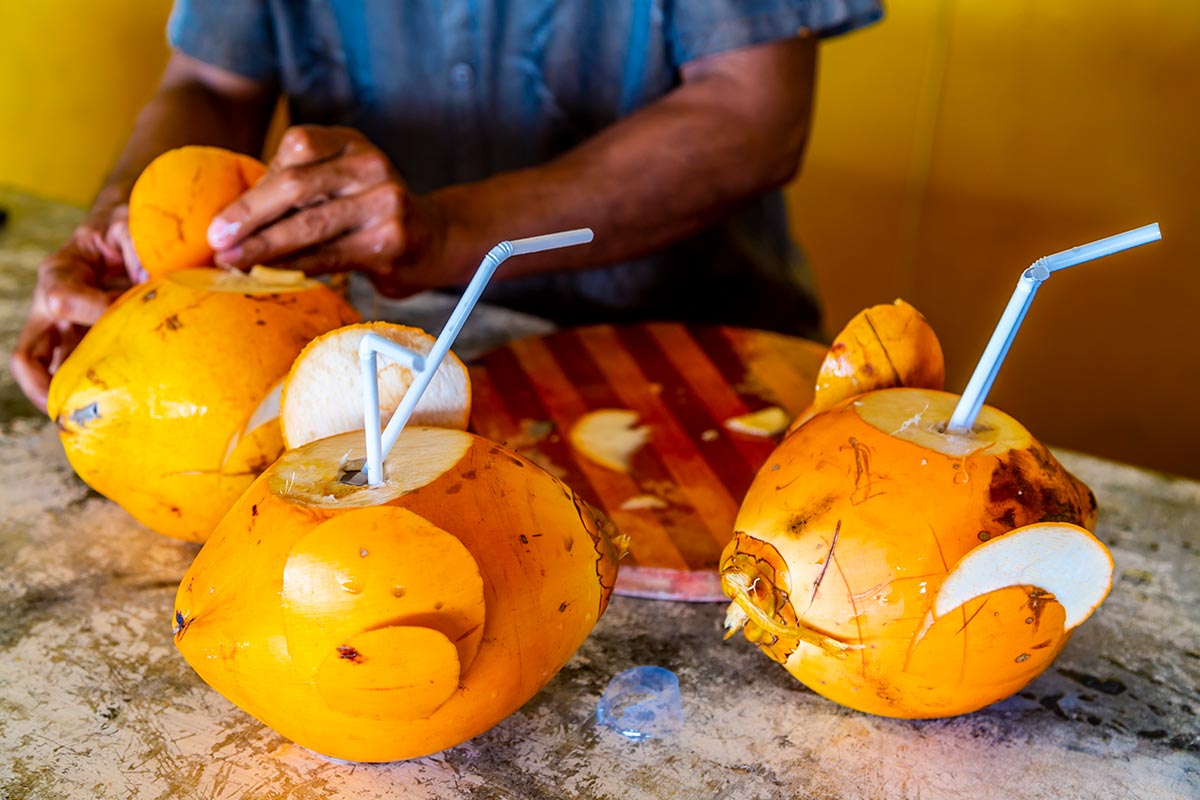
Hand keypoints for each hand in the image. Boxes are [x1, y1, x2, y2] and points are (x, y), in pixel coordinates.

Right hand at [10, 205, 139, 412]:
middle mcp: (51, 303)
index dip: (95, 313)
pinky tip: (113, 411)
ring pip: (47, 372)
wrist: (124, 227)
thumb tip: (150, 284)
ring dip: (65, 398)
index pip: (62, 301)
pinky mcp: (82, 338)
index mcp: (60, 271)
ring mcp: (64, 326)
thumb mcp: (131, 224)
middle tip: (72, 413)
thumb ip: (139, 249)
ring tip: (88, 425)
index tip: (131, 320)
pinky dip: (87, 391)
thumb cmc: (126, 225)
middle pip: (29, 354)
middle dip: (44, 386)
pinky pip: (75, 371)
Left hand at [208, 125, 450, 296]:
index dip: (255, 186)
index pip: (296, 147)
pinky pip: (330, 255)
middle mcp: (372, 164)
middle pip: (297, 186)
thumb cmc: (368, 212)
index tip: (221, 219)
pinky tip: (271, 275)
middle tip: (216, 242)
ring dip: (265, 247)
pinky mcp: (391, 240)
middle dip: (249, 217)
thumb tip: (228, 219)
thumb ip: (295, 187)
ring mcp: (386, 201)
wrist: (433, 239)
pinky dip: (296, 266)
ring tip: (234, 263)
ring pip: (311, 224)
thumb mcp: (337, 181)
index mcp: (351, 141)